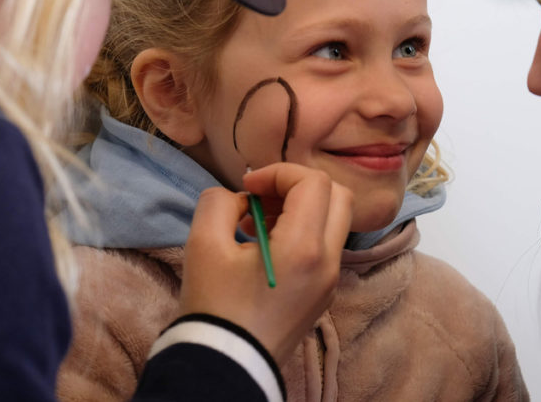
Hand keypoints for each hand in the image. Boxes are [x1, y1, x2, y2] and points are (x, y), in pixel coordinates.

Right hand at [178, 163, 352, 364]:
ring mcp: (331, 280)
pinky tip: (263, 246)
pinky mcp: (324, 293)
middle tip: (261, 198)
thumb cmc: (215, 307)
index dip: (278, 173)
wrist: (227, 367)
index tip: (247, 188)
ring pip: (334, 220)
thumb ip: (219, 203)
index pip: (312, 183)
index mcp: (305, 247)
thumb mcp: (203, 245)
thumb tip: (240, 198)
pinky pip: (325, 246)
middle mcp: (329, 261)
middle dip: (297, 185)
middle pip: (337, 195)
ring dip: (300, 208)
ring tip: (255, 223)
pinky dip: (302, 231)